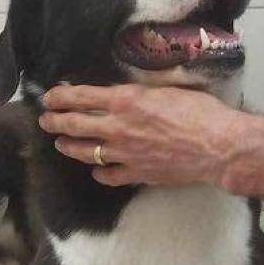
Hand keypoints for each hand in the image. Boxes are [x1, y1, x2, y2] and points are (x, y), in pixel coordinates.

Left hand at [39, 84, 263, 197]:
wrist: (218, 146)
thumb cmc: (201, 111)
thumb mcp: (168, 89)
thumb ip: (142, 92)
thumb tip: (130, 90)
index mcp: (125, 100)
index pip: (81, 96)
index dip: (60, 97)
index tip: (48, 97)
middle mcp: (118, 127)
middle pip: (75, 124)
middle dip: (55, 122)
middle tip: (46, 121)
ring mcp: (124, 153)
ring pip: (84, 151)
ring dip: (69, 146)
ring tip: (61, 144)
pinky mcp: (136, 173)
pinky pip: (107, 175)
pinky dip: (99, 172)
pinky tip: (97, 170)